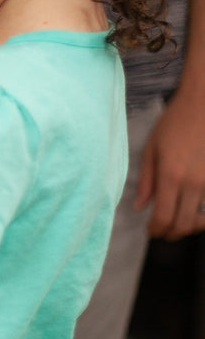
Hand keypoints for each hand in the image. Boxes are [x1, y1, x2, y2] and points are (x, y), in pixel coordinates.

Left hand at [134, 90, 204, 238]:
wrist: (203, 104)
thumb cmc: (174, 123)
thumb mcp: (151, 149)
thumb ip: (146, 181)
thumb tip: (140, 207)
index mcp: (172, 175)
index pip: (164, 217)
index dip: (156, 229)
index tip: (150, 231)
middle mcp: (195, 183)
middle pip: (184, 224)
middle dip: (171, 234)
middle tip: (162, 233)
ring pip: (203, 219)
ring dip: (189, 227)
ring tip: (177, 223)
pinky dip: (204, 215)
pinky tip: (194, 211)